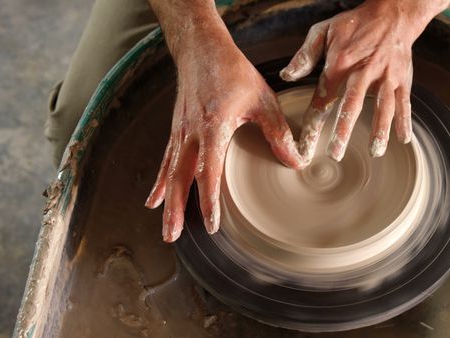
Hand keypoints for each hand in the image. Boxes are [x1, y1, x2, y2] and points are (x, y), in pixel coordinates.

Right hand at [146, 1, 302, 241]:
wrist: (201, 49)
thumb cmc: (232, 72)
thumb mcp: (263, 99)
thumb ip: (278, 132)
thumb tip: (296, 161)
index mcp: (213, 127)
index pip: (208, 171)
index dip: (209, 200)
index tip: (212, 223)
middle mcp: (190, 134)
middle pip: (180, 178)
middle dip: (176, 210)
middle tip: (173, 237)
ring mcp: (179, 133)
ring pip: (170, 173)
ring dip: (167, 202)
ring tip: (166, 229)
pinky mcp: (176, 130)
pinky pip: (165, 161)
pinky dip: (160, 182)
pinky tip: (154, 199)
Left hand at [280, 0, 447, 161]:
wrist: (392, 12)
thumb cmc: (355, 24)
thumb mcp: (323, 31)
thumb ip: (305, 55)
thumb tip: (286, 76)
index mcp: (340, 64)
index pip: (323, 99)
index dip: (313, 125)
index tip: (305, 147)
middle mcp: (363, 72)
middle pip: (352, 105)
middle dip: (343, 131)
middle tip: (336, 154)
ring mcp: (385, 76)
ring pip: (383, 106)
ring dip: (380, 129)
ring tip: (376, 151)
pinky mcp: (402, 78)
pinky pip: (404, 101)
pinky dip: (405, 120)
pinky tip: (403, 139)